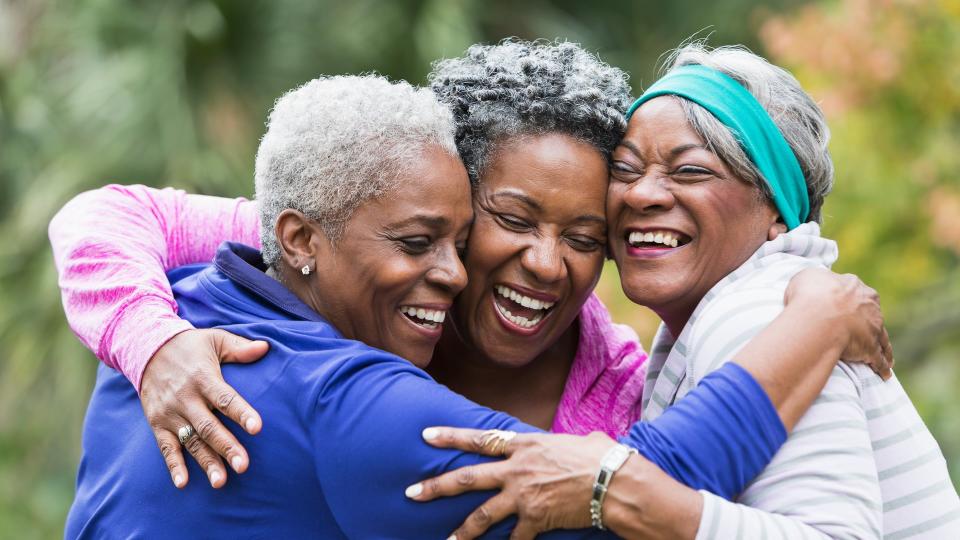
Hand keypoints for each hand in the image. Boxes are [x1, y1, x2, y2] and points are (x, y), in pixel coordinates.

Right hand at [139, 329, 268, 488]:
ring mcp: (170, 413)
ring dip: (205, 462)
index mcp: (203, 378)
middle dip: (226, 446)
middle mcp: (186, 398)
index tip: (257, 428)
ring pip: (190, 441)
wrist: (146, 348)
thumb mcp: (214, 339)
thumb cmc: (189, 346)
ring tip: (220, 481)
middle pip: (209, 426)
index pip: (225, 398)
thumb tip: (266, 347)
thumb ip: (240, 348)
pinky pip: (165, 447)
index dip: (242, 413)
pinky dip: (173, 465)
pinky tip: (183, 483)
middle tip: (243, 465)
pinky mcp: (157, 423)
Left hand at [405, 427, 616, 539]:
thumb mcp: (571, 441)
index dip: (451, 436)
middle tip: (411, 492)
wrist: (613, 481)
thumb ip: (556, 445)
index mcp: (523, 445)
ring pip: (482, 516)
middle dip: (436, 486)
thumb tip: (567, 445)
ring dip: (462, 531)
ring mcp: (523, 496)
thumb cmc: (599, 456)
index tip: (426, 435)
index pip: (479, 439)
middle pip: (467, 478)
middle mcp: (516, 470)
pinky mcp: (536, 520)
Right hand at [784, 268, 892, 378]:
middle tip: (868, 334)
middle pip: (874, 317)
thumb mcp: (807, 276)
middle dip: (872, 325)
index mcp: (857, 288)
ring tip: (887, 360)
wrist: (818, 315)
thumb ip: (815, 281)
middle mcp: (870, 308)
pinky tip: (884, 374)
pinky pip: (879, 360)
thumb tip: (813, 285)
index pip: (860, 294)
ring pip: (882, 340)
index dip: (855, 301)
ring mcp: (873, 330)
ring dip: (884, 350)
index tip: (852, 307)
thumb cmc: (810, 294)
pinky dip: (882, 367)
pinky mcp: (870, 350)